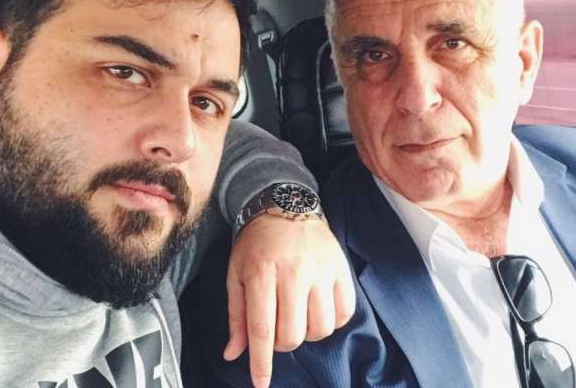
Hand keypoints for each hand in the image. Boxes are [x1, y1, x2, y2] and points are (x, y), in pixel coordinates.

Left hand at [223, 215, 355, 387]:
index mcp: (261, 272)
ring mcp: (322, 270)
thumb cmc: (256, 244)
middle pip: (293, 334)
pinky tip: (317, 310)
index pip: (262, 329)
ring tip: (297, 317)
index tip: (260, 384)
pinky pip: (343, 314)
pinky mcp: (341, 269)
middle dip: (281, 344)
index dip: (261, 363)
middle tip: (276, 329)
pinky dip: (330, 322)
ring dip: (306, 334)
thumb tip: (233, 354)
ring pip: (320, 329)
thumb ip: (237, 316)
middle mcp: (294, 271)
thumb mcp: (236, 275)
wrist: (286, 206)